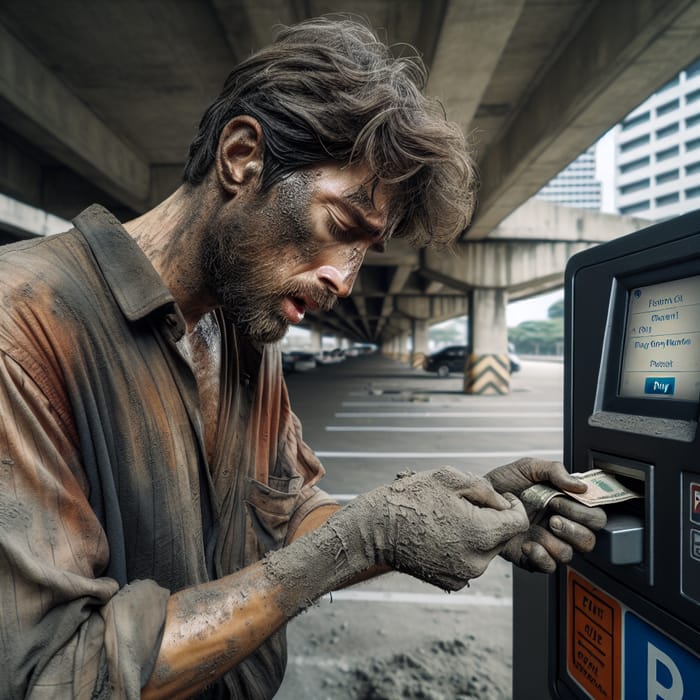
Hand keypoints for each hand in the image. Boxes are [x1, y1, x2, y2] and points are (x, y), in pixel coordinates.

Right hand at [324, 467, 528, 590]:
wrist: (376, 528)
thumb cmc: (411, 498)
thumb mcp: (450, 478)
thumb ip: (486, 489)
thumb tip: (503, 504)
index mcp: (481, 534)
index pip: (518, 522)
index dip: (513, 505)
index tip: (500, 498)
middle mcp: (477, 561)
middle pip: (502, 537)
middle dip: (492, 520)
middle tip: (465, 505)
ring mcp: (463, 575)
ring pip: (486, 551)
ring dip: (477, 534)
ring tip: (448, 519)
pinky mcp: (451, 583)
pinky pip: (469, 562)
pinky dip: (462, 549)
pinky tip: (440, 535)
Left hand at [485, 458, 606, 572]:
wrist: (477, 499)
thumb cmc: (503, 482)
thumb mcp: (528, 467)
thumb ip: (554, 470)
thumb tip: (580, 486)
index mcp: (565, 506)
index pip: (595, 516)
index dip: (585, 511)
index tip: (563, 499)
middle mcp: (560, 527)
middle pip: (589, 539)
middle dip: (574, 527)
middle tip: (553, 515)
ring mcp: (546, 543)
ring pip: (569, 554)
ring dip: (557, 541)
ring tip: (541, 526)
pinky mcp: (531, 557)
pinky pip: (548, 568)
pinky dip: (541, 557)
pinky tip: (529, 544)